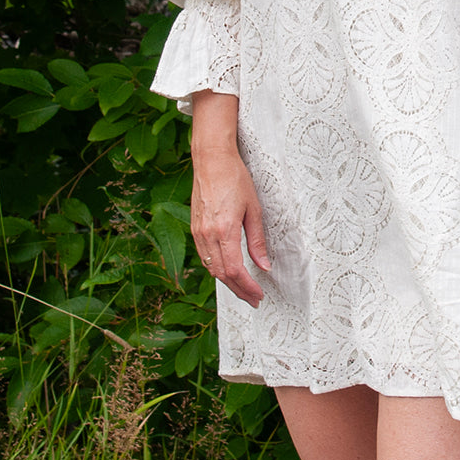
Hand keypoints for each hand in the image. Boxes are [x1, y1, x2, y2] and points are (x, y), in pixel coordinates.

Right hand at [191, 144, 270, 306]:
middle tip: (254, 299)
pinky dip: (217, 268)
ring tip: (243, 288)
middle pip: (222, 275)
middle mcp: (208, 235)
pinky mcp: (195, 228)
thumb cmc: (235, 178)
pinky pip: (205, 257)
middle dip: (239, 290)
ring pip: (211, 268)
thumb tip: (264, 266)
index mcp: (224, 231)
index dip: (247, 287)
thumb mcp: (253, 208)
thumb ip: (257, 240)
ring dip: (227, 282)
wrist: (211, 159)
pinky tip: (227, 269)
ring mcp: (198, 232)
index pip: (235, 271)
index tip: (259, 295)